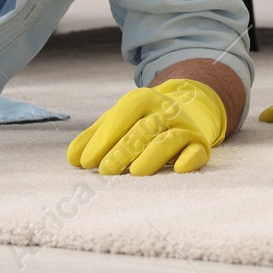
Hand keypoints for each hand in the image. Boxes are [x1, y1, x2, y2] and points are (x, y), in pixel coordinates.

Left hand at [67, 78, 227, 175]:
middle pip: (143, 129)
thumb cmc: (141, 123)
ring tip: (135, 173)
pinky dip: (188, 160)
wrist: (183, 114)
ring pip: (168, 140)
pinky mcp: (200, 145)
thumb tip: (72, 158)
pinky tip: (178, 170)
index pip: (123, 115)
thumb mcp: (116, 123)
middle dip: (123, 150)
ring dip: (151, 157)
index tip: (86, 161)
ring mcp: (184, 127)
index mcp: (143, 99)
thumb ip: (93, 138)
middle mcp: (165, 110)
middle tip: (105, 172)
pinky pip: (196, 151)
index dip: (104, 137)